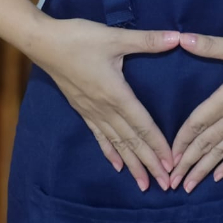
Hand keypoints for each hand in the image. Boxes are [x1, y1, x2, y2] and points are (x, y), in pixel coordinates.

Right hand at [29, 15, 179, 191]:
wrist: (44, 43)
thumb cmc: (80, 39)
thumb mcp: (115, 37)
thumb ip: (147, 40)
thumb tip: (178, 37)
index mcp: (116, 93)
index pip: (142, 125)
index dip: (158, 145)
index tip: (172, 165)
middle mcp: (105, 108)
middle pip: (131, 140)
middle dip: (149, 163)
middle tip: (165, 185)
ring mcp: (92, 111)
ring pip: (116, 143)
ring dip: (132, 163)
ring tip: (144, 184)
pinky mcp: (82, 109)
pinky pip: (99, 136)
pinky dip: (109, 152)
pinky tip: (116, 166)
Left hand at [169, 32, 222, 191]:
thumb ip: (212, 45)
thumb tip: (182, 38)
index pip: (198, 123)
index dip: (181, 140)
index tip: (167, 157)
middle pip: (207, 143)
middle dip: (188, 163)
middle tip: (171, 183)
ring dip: (204, 169)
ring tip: (190, 186)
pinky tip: (220, 176)